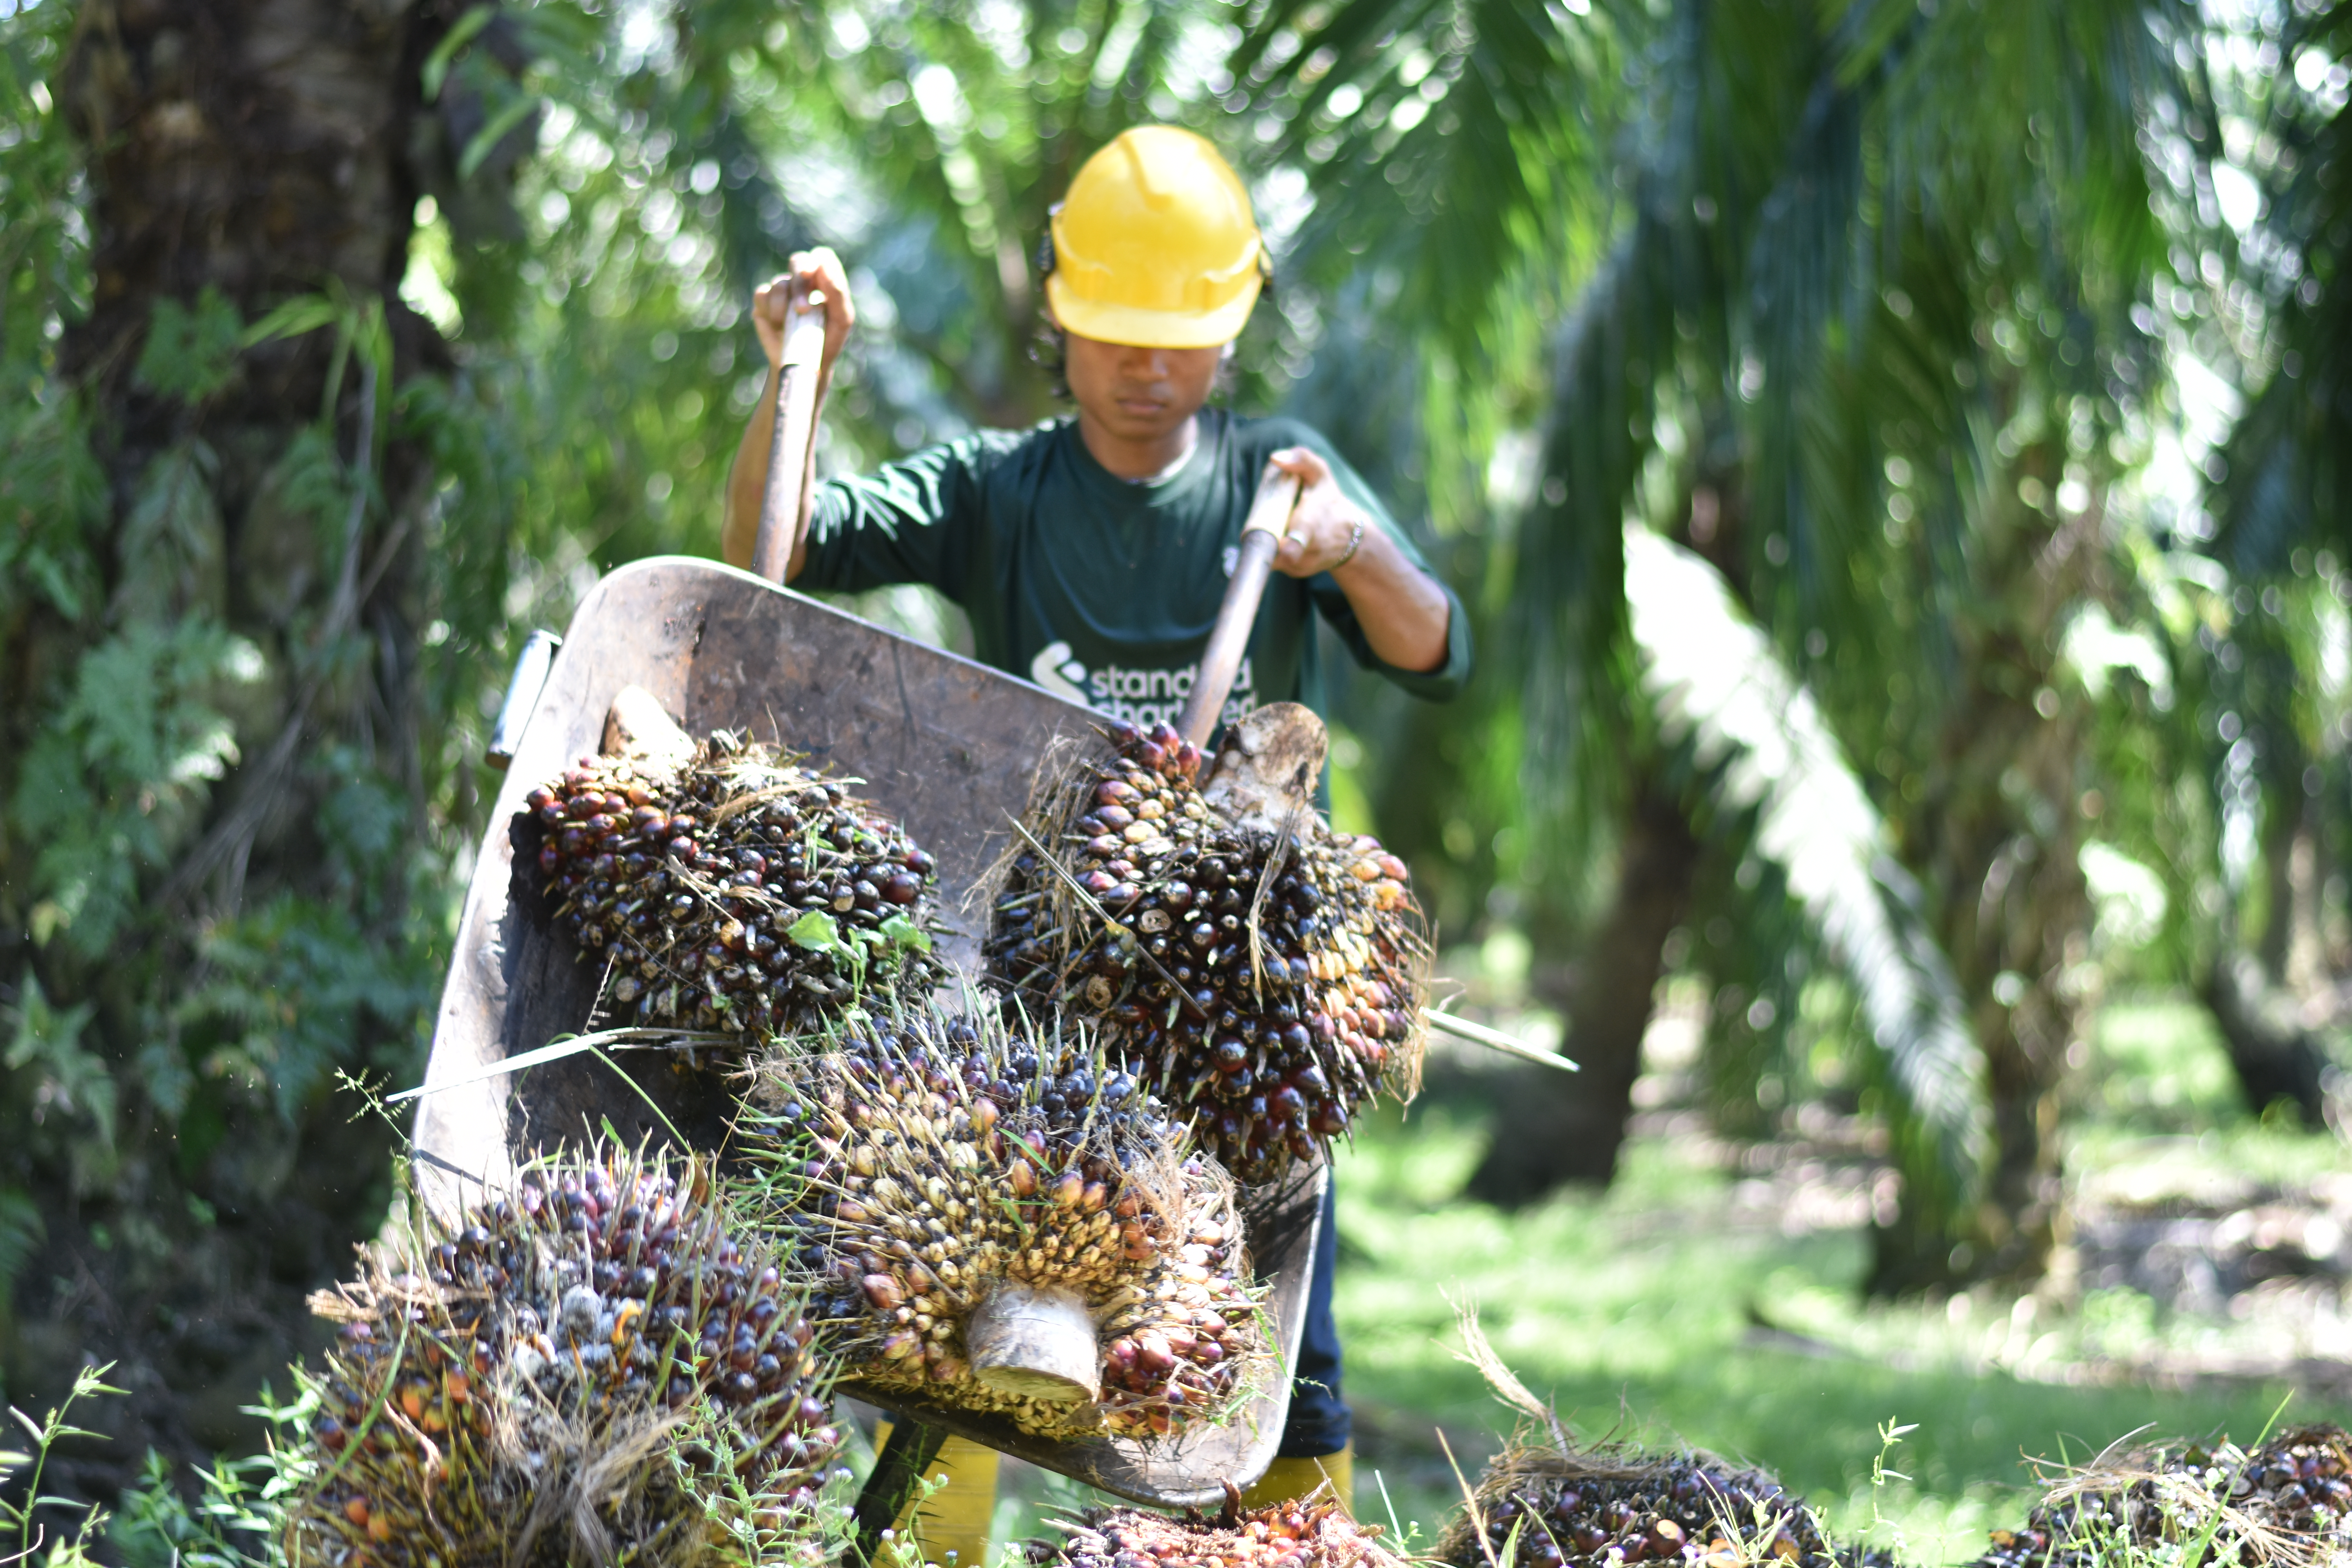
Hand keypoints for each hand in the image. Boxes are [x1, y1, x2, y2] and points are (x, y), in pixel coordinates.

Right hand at [750, 247, 855, 379]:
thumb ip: (837, 292)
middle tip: (802, 310)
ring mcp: (783, 290)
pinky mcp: (764, 302)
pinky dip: (769, 310)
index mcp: (825, 282)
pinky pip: (762, 294)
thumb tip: (823, 265)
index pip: (822, 257)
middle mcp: (803, 282)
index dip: (818, 262)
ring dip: (784, 306)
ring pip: (779, 283)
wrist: (803, 366)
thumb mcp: (841, 320)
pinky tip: (777, 326)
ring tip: (789, 327)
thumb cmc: (827, 341)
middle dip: (800, 285)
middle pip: (798, 261)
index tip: (813, 278)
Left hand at [1266, 447, 1370, 576]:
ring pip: (1271, 555)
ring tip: (1280, 525)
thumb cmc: (1328, 501)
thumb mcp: (1321, 475)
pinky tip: (1283, 537)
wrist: (1348, 536)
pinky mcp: (1293, 571)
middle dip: (1263, 536)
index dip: (1282, 549)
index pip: (1294, 545)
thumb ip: (1302, 460)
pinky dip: (1273, 548)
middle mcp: (1307, 552)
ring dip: (1267, 539)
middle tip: (1261, 521)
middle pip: (1272, 551)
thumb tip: (1275, 458)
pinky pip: (1274, 561)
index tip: (1271, 545)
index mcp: (1311, 526)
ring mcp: (1300, 566)